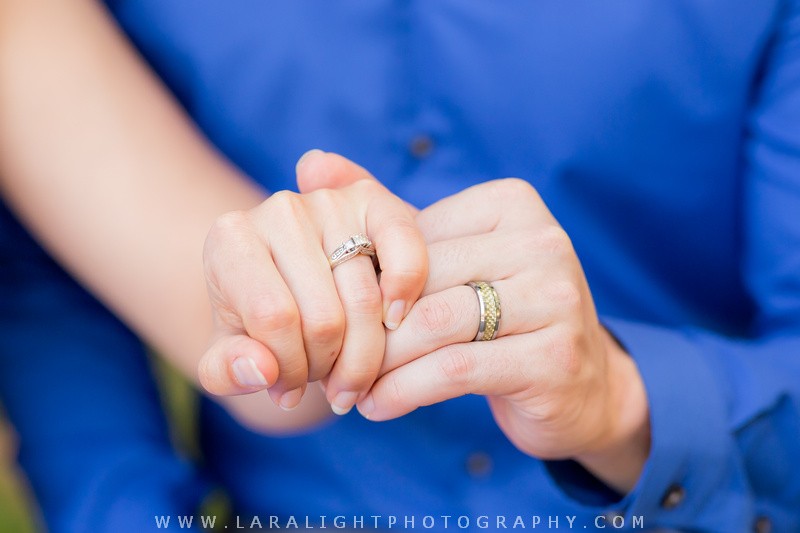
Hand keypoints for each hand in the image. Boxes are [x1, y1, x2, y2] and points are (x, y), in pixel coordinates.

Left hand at [198, 151, 427, 414]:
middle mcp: (278, 209)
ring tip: (350, 372)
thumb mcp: (228, 356)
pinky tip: (394, 324)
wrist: (293, 280)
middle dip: (328, 368)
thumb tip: (262, 370)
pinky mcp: (376, 201)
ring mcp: (330, 201)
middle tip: (325, 384)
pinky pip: (404, 251)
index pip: (272, 318)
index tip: (288, 391)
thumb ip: (227, 371)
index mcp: (229, 239)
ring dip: (366, 355)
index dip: (288, 369)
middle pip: (323, 317)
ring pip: (365, 300)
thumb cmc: (258, 323)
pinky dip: (405, 293)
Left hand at [357, 179, 650, 491]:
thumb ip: (387, 213)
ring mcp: (556, 298)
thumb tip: (309, 162)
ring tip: (348, 385)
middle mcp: (542, 241)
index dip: (364, 280)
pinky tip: (377, 406)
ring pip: (434, 324)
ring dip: (379, 362)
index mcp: (513, 203)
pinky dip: (403, 391)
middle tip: (328, 357)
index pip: (412, 236)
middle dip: (366, 325)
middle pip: (422, 280)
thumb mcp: (450, 256)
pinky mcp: (555, 357)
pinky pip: (455, 370)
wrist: (583, 385)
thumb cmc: (500, 313)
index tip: (331, 314)